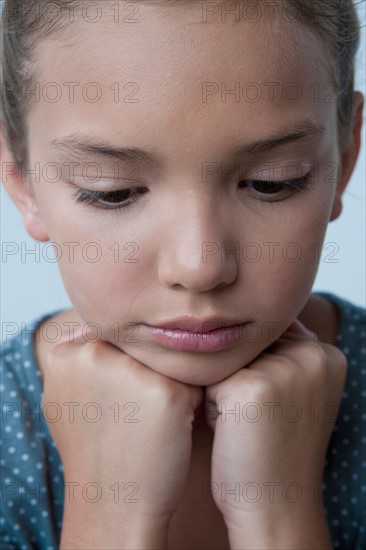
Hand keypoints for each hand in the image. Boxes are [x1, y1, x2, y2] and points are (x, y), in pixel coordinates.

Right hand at [41, 328, 202, 546]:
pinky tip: (170, 429)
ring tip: (150, 420)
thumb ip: (82, 357)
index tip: (118, 399)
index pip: (113, 337)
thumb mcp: (69, 397)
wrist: (114, 504)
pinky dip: (188, 404)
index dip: (123, 366)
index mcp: (66, 352)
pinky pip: (190, 381)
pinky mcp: (166, 392)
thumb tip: (100, 330)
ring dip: (168, 384)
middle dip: (145, 371)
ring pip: (167, 360)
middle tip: (136, 412)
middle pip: (141, 346)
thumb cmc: (95, 449)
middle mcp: (94, 352)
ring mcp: (130, 370)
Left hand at [204, 319, 346, 546]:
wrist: (274, 505)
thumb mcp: (295, 394)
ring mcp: (284, 368)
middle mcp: (312, 354)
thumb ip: (283, 356)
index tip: (267, 408)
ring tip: (243, 423)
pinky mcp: (252, 386)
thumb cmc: (276, 449)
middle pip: (248, 345)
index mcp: (328, 355)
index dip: (258, 371)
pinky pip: (210, 380)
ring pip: (227, 360)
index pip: (271, 337)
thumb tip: (247, 325)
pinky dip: (211, 406)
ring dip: (224, 389)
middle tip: (255, 419)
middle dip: (241, 377)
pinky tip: (230, 430)